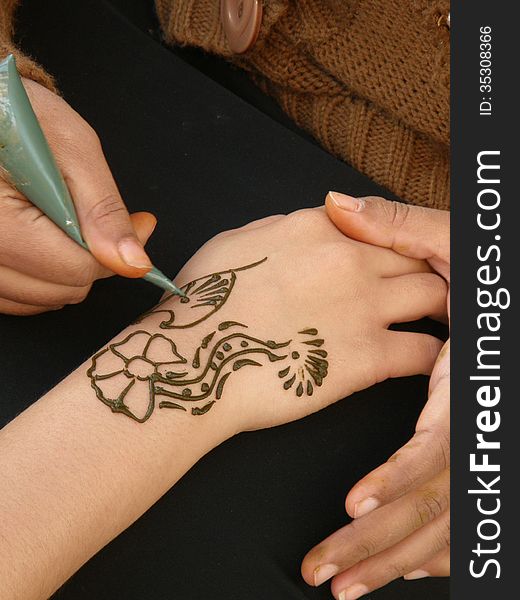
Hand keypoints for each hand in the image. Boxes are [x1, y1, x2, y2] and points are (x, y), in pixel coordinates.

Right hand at [0, 79, 155, 314]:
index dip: (114, 253)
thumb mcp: (74, 151)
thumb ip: (104, 211)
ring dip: (68, 272)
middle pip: (60, 289)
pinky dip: (43, 280)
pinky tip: (49, 245)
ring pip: (41, 300)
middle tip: (97, 221)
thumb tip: (133, 263)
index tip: (139, 224)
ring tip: (67, 225)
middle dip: (93, 260)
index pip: (73, 268)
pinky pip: (18, 299)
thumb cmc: (26, 119)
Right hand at [0, 207, 448, 599]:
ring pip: (433, 294)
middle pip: (414, 255)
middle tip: (421, 291)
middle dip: (422, 271)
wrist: (195, 362)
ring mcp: (363, 305)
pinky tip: (420, 358)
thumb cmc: (202, 305)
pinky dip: (431, 354)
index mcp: (315, 227)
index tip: (393, 262)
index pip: (378, 224)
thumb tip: (315, 226)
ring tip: (432, 321)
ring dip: (436, 307)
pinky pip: (425, 350)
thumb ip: (285, 228)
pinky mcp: (369, 357)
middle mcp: (348, 258)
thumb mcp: (236, 243)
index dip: (390, 245)